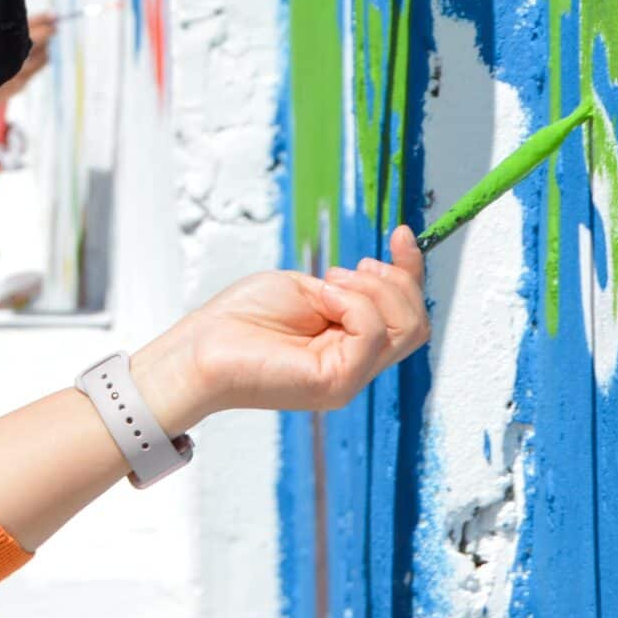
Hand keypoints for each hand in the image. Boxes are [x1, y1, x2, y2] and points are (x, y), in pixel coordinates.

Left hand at [132, 227, 427, 430]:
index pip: (407, 317)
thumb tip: (382, 274)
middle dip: (396, 281)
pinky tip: (322, 295)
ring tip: (328, 283)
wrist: (200, 349)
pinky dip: (352, 302)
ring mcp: (350, 378)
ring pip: (405, 327)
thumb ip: (348, 289)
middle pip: (416, 324)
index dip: (411, 273)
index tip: (400, 234)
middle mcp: (356, 366)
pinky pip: (372, 332)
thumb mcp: (307, 289)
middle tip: (346, 268)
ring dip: (371, 289)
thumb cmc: (241, 320)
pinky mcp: (337, 382)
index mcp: (349, 347)